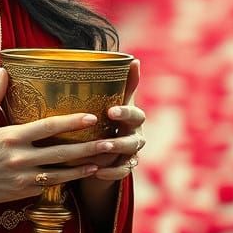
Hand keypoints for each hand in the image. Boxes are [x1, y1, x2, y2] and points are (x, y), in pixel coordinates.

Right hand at [0, 68, 137, 206]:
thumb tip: (3, 70)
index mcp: (11, 137)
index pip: (47, 127)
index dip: (71, 122)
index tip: (91, 117)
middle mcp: (19, 158)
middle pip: (60, 152)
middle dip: (87, 147)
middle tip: (109, 140)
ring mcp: (22, 178)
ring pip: (60, 173)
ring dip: (83, 167)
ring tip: (105, 159)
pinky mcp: (22, 193)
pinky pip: (50, 186)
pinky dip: (69, 181)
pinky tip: (84, 175)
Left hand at [75, 58, 145, 183]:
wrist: (105, 144)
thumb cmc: (108, 117)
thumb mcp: (114, 100)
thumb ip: (123, 83)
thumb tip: (133, 59)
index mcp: (132, 118)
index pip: (135, 114)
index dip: (125, 113)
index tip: (110, 111)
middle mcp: (135, 135)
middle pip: (134, 139)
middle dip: (120, 139)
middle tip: (104, 141)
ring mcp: (131, 153)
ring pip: (129, 156)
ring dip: (115, 155)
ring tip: (100, 155)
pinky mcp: (124, 167)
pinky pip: (121, 172)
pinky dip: (110, 173)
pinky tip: (97, 172)